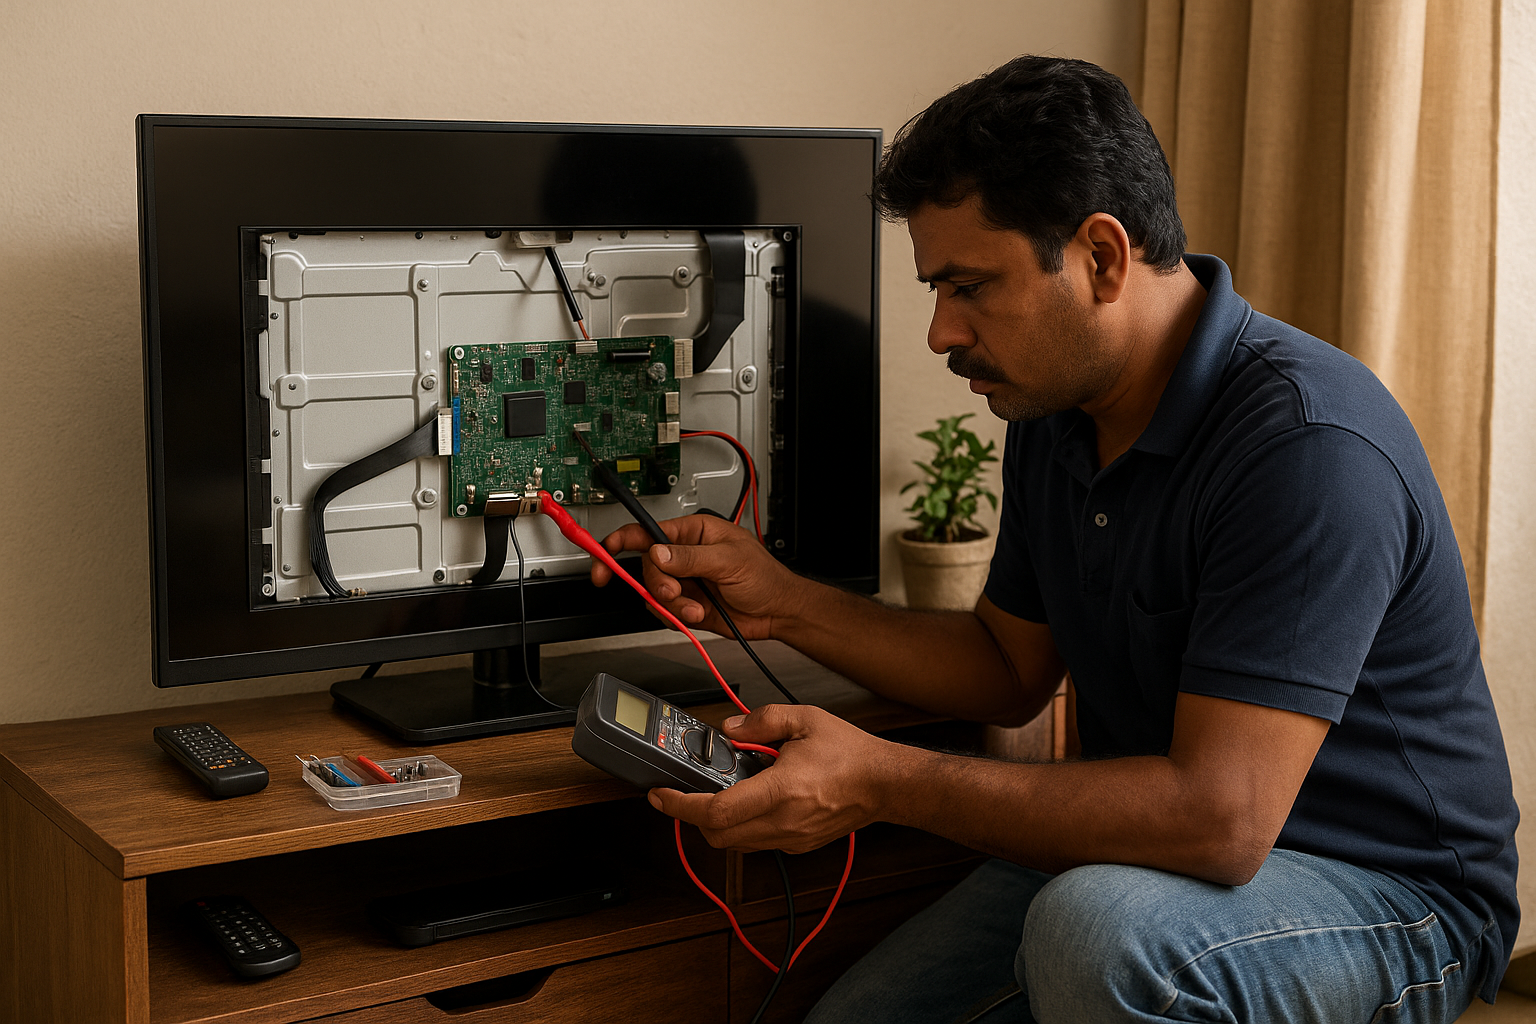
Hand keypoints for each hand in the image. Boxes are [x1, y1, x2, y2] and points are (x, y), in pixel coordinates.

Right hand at [590, 514, 802, 639]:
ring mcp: (684, 581)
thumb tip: (659, 552)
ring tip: (696, 609)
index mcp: (693, 533)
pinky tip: (697, 616)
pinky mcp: (685, 605)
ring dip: (672, 606)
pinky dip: (676, 618)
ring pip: (653, 593)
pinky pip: (663, 612)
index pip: (647, 532)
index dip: (620, 541)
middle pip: (646, 567)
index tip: (603, 552)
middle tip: (674, 594)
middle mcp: (684, 556)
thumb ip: (690, 557)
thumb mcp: (729, 561)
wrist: (777, 612)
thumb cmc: (765, 578)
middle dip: (658, 585)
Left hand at [647, 705, 895, 852]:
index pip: (716, 811)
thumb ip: (761, 721)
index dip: (680, 806)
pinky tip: (748, 802)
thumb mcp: (804, 719)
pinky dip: (740, 828)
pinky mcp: (797, 846)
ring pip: (733, 844)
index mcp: (782, 789)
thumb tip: (729, 730)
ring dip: (715, 824)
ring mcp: (790, 839)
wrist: (884, 783)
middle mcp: (783, 821)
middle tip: (682, 794)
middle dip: (692, 817)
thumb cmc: (850, 753)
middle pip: (717, 836)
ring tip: (717, 794)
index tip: (661, 796)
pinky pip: (755, 844)